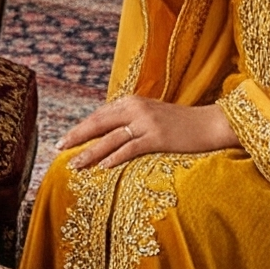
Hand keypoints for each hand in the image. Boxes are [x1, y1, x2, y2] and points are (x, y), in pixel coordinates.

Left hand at [64, 93, 233, 169]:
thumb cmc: (181, 123)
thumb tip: (107, 135)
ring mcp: (147, 122)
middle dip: (77, 137)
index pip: (99, 116)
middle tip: (58, 149)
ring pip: (110, 138)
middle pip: (98, 124)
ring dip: (91, 152)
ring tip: (75, 165)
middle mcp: (136, 108)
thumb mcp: (151, 115)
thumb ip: (130, 120)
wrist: (211, 123)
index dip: (80, 128)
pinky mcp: (158, 137)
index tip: (65, 140)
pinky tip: (103, 167)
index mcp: (131, 101)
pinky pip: (131, 148)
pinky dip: (115, 157)